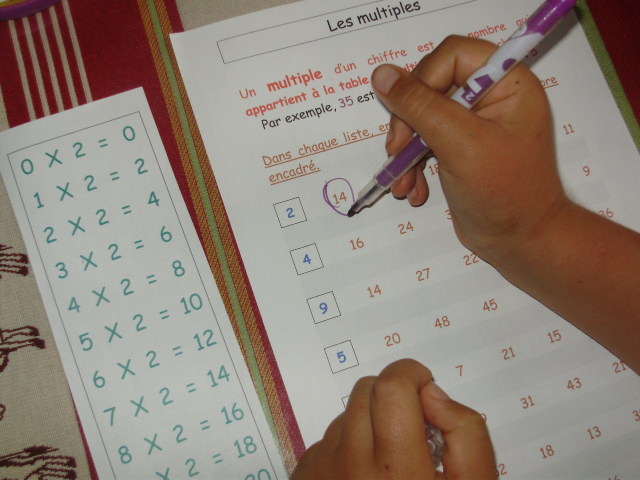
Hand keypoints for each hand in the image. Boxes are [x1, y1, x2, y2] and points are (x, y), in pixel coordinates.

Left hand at [291, 359, 494, 479]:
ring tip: (390, 461)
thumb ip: (466, 433)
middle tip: (413, 428)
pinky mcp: (304, 476)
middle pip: (366, 391)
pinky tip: (365, 478)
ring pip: (346, 414)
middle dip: (394, 397)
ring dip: (371, 423)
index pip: (391, 388)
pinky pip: (327, 439)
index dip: (412, 376)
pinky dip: (349, 446)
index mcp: (398, 471)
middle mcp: (351, 468)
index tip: (426, 392)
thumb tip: (432, 394)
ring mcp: (322, 472)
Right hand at [372, 36, 565, 262]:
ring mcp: (473, 124)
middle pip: (430, 87)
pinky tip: (412, 190)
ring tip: (402, 182)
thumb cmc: (504, 193)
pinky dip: (413, 165)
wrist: (519, 243)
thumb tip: (381, 75)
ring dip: (406, 150)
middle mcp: (491, 98)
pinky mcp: (459, 148)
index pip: (453, 56)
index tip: (408, 116)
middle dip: (408, 123)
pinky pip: (424, 142)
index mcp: (508, 84)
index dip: (424, 80)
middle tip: (397, 152)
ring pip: (421, 117)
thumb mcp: (460, 145)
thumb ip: (420, 106)